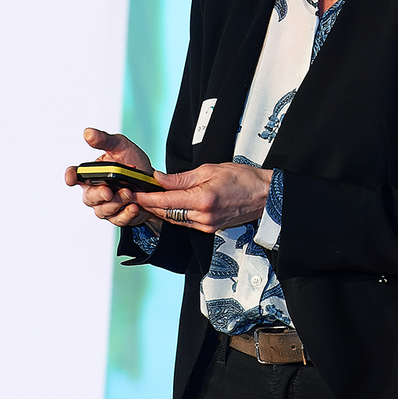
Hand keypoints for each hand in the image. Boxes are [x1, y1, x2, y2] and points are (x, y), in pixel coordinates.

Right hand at [64, 127, 156, 227]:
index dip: (70, 177)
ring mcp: (106, 205)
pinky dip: (126, 214)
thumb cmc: (134, 162)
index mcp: (92, 174)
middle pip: (89, 197)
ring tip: (129, 194)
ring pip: (103, 210)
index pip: (75, 176)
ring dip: (116, 203)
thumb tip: (88, 133)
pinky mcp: (119, 216)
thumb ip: (104, 140)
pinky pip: (118, 219)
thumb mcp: (121, 146)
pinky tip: (134, 207)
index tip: (71, 178)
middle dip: (99, 195)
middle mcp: (96, 191)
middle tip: (108, 191)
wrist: (154, 181)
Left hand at [134, 163, 272, 232]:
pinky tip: (168, 206)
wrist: (265, 196)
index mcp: (202, 199)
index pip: (165, 200)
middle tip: (134, 195)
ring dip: (160, 210)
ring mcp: (206, 225)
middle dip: (149, 204)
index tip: (132, 193)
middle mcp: (203, 216)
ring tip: (147, 199)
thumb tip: (159, 178)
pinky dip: (174, 214)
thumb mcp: (210, 170)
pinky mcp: (210, 229)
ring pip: (174, 219)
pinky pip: (185, 223)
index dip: (146, 197)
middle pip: (166, 212)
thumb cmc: (243, 178)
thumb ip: (181, 178)